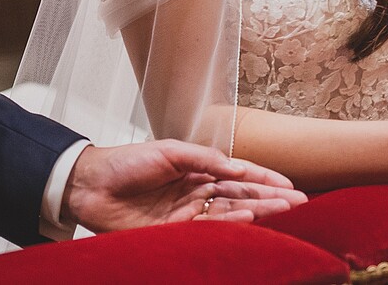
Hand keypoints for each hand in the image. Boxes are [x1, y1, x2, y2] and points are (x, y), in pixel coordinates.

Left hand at [64, 140, 305, 231]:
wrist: (89, 185)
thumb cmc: (127, 162)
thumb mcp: (169, 151)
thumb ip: (204, 159)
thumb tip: (237, 167)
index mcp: (197, 171)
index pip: (239, 176)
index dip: (265, 182)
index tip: (290, 187)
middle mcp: (197, 194)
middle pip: (241, 199)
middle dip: (270, 201)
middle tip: (298, 205)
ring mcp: (187, 216)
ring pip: (230, 216)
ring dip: (257, 214)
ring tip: (283, 213)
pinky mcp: (173, 235)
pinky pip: (207, 231)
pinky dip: (229, 227)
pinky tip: (248, 222)